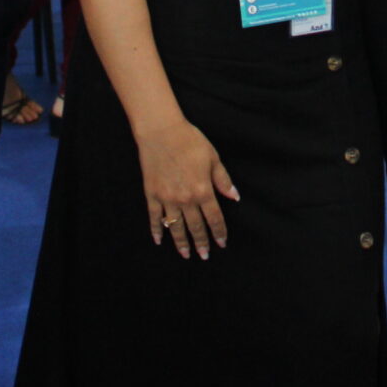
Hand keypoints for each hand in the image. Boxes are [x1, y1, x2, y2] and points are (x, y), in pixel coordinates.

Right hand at [136, 118, 237, 257]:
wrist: (161, 131)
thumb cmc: (190, 141)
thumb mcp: (213, 158)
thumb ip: (223, 180)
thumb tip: (234, 197)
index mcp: (203, 190)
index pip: (214, 218)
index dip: (219, 232)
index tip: (222, 243)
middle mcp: (186, 199)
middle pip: (196, 226)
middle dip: (201, 242)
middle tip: (204, 255)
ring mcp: (167, 198)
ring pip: (176, 226)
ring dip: (181, 242)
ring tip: (186, 254)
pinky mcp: (152, 194)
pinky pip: (154, 217)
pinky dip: (156, 229)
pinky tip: (159, 240)